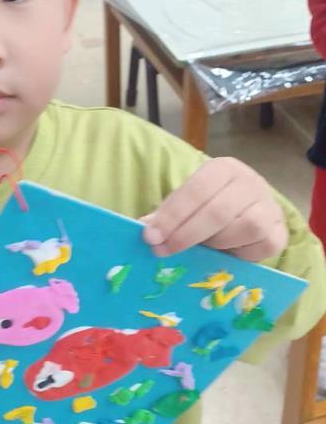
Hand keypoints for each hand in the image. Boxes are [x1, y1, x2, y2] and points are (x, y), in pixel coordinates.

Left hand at [143, 157, 287, 260]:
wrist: (249, 214)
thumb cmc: (211, 208)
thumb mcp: (187, 205)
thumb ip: (167, 215)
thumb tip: (144, 228)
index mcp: (223, 169)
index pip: (196, 189)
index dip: (172, 215)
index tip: (150, 236)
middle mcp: (250, 183)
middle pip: (218, 211)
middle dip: (186, 234)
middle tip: (162, 251)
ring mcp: (269, 207)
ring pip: (244, 227)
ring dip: (215, 243)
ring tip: (201, 249)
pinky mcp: (279, 233)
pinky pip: (260, 247)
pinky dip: (239, 253)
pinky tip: (226, 254)